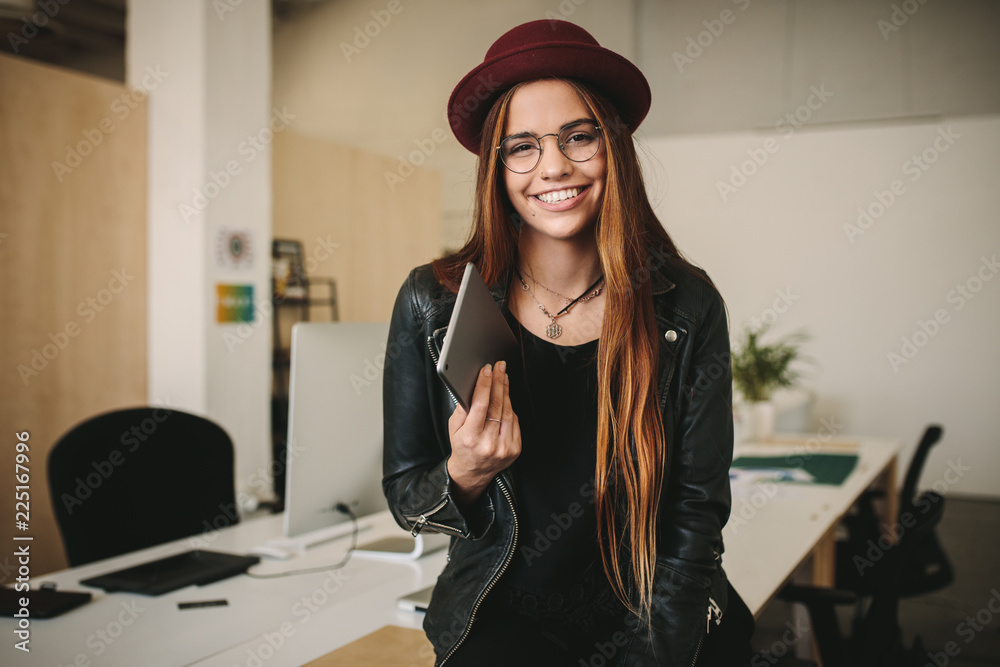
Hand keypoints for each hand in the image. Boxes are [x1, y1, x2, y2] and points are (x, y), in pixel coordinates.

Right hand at [447, 361, 520, 506]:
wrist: (473, 472)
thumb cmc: (462, 446)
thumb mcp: (454, 428)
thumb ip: (462, 408)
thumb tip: (473, 385)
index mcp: (470, 438)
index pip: (481, 405)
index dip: (485, 385)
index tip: (487, 370)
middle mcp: (489, 444)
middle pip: (497, 405)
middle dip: (498, 382)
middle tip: (500, 367)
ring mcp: (504, 448)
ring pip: (508, 412)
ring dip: (506, 392)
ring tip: (503, 378)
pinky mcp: (515, 449)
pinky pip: (515, 422)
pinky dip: (510, 408)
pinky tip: (506, 397)